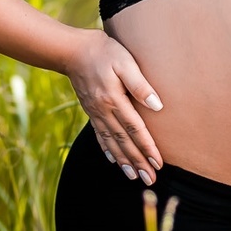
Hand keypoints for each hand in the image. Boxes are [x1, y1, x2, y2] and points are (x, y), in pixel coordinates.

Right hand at [63, 29, 163, 184]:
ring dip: (123, 161)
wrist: (72, 50)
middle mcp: (103, 111)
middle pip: (123, 141)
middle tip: (150, 180)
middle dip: (137, 162)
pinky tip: (113, 159)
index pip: (134, 129)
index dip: (147, 147)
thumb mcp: (125, 62)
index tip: (158, 163)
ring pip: (111, 142)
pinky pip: (99, 134)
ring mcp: (95, 113)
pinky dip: (107, 149)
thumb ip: (140, 84)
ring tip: (134, 177)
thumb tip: (157, 106)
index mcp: (113, 100)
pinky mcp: (90, 110)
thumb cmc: (103, 51)